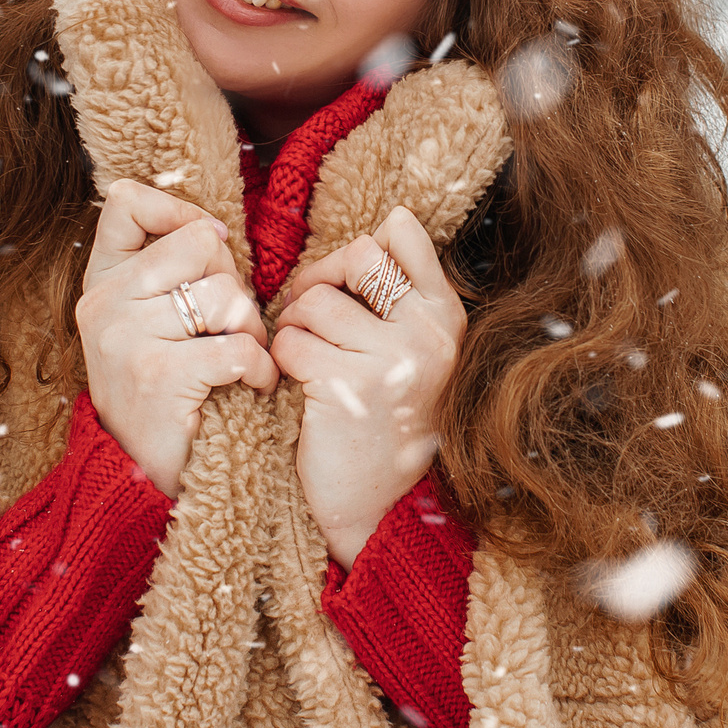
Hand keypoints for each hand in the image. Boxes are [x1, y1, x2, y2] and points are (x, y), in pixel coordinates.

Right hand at [77, 180, 276, 498]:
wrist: (143, 478)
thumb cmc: (166, 393)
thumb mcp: (150, 323)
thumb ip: (169, 272)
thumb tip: (215, 228)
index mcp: (100, 283)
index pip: (126, 203)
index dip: (178, 213)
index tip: (204, 252)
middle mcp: (103, 303)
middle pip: (199, 244)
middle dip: (233, 283)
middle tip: (227, 327)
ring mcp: (126, 337)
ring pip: (228, 295)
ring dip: (251, 330)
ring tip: (238, 361)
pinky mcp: (160, 374)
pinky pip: (240, 346)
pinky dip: (261, 370)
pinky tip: (251, 386)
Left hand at [271, 206, 462, 569]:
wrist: (381, 507)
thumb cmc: (387, 421)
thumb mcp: (416, 353)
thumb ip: (404, 294)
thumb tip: (388, 221)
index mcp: (447, 317)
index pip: (404, 233)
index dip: (360, 249)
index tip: (344, 284)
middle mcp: (428, 333)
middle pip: (357, 254)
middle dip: (318, 277)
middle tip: (306, 312)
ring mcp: (392, 359)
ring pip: (316, 299)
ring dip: (294, 325)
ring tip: (302, 357)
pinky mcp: (348, 386)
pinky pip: (292, 341)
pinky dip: (280, 359)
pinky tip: (293, 383)